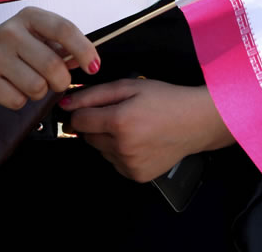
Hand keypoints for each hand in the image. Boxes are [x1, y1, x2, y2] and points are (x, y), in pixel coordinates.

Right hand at [0, 6, 98, 109]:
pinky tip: (11, 87)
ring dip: (40, 91)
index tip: (94, 67)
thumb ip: (62, 46)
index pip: (64, 29)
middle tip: (57, 81)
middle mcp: (10, 32)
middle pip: (53, 66)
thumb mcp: (36, 36)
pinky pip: (19, 101)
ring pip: (37, 87)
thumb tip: (89, 62)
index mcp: (29, 16)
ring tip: (28, 81)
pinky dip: (21, 100)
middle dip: (62, 80)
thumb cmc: (13, 47)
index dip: (84, 50)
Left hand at [61, 79, 234, 182]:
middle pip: (87, 137)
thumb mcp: (130, 86)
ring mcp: (129, 164)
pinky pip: (114, 163)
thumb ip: (94, 94)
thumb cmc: (166, 100)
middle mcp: (122, 147)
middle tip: (118, 113)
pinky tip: (138, 140)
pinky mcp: (136, 175)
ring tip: (133, 126)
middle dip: (96, 124)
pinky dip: (120, 152)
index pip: (78, 121)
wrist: (195, 122)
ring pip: (100, 151)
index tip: (86, 107)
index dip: (79, 111)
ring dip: (108, 139)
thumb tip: (66, 103)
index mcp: (119, 121)